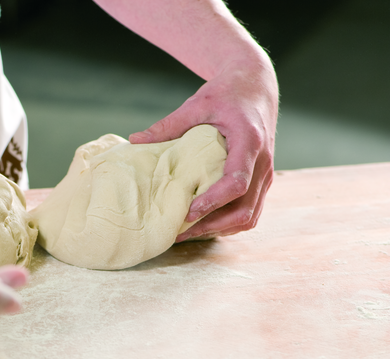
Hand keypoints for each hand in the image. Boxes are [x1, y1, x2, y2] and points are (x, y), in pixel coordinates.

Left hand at [129, 59, 277, 241]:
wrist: (256, 85)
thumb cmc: (227, 93)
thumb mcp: (197, 104)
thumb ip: (168, 124)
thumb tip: (134, 140)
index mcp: (249, 142)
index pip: (237, 182)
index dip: (213, 201)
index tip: (188, 212)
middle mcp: (263, 162)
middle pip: (245, 209)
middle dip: (213, 225)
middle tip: (180, 231)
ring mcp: (266, 173)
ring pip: (250, 216)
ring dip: (220, 229)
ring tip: (187, 232)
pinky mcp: (263, 179)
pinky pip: (250, 210)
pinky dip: (229, 223)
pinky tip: (204, 223)